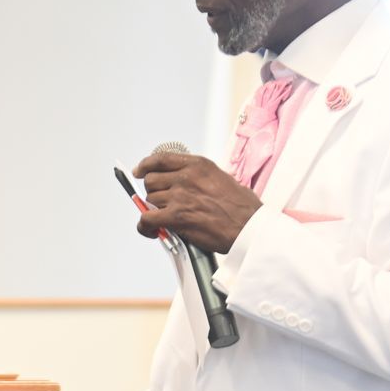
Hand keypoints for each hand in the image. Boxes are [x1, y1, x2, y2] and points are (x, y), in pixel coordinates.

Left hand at [132, 150, 260, 252]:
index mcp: (198, 165)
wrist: (249, 228)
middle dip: (153, 192)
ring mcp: (180, 196)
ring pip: (149, 200)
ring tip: (163, 220)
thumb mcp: (222, 178)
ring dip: (153, 210)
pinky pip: (147, 219)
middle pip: (151, 181)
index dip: (146, 165)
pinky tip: (152, 231)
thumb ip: (199, 177)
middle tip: (161, 203)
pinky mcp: (176, 217)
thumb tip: (181, 183)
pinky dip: (145, 227)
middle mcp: (186, 177)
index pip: (161, 159)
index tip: (140, 171)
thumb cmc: (242, 208)